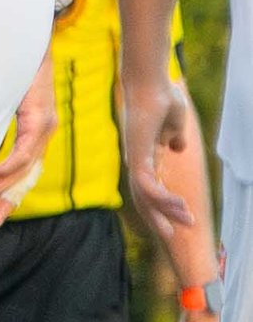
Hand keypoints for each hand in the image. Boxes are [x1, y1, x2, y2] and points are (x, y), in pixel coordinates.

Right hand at [0, 60, 56, 221]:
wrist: (24, 41)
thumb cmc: (9, 69)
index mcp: (36, 130)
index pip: (26, 170)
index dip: (11, 194)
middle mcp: (45, 131)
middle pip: (28, 176)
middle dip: (8, 200)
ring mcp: (45, 126)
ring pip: (26, 168)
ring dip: (3, 185)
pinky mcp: (41, 118)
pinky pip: (25, 152)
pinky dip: (6, 166)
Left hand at [124, 76, 201, 241]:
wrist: (151, 84)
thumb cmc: (162, 98)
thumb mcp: (173, 124)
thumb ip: (174, 138)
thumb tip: (176, 148)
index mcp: (145, 158)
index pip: (150, 189)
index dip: (163, 205)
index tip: (181, 216)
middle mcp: (137, 163)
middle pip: (144, 200)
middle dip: (160, 218)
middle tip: (173, 236)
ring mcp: (135, 161)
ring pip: (147, 198)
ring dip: (166, 212)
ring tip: (186, 221)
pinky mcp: (137, 158)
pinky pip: (148, 186)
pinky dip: (162, 198)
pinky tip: (178, 205)